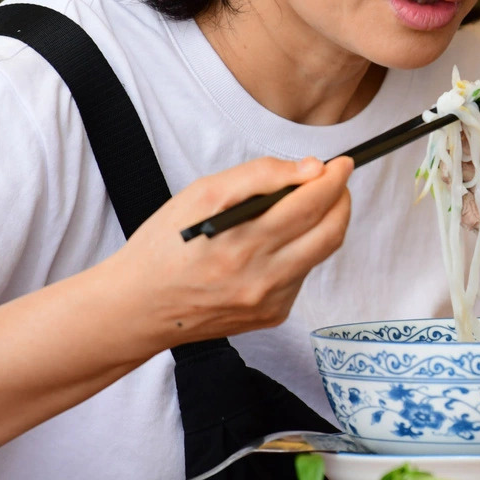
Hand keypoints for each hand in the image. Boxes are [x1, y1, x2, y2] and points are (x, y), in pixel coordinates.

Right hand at [99, 155, 353, 355]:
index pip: (311, 205)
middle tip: (336, 181)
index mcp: (243, 242)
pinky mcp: (272, 316)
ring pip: (319, 254)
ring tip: (305, 206)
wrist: (139, 306)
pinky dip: (300, 252)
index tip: (341, 164)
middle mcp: (262, 278)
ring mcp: (270, 302)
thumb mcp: (201, 194)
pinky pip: (302, 276)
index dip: (333, 180)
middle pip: (329, 232)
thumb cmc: (166, 245)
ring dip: (322, 225)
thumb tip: (310, 170)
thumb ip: (260, 176)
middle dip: (341, 200)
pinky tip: (276, 243)